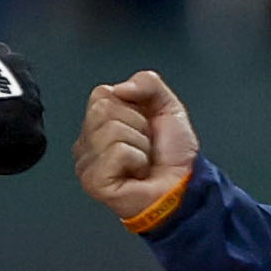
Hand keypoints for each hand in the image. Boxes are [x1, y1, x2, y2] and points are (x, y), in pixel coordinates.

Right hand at [76, 71, 197, 224]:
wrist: (184, 187)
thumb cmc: (173, 156)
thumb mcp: (167, 106)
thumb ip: (147, 83)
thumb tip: (120, 87)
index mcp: (98, 124)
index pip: (101, 94)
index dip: (131, 106)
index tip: (144, 127)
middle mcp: (87, 143)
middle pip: (102, 109)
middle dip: (136, 125)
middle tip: (144, 146)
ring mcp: (86, 163)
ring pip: (111, 130)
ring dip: (139, 145)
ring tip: (142, 162)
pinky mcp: (93, 180)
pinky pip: (116, 151)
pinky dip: (137, 159)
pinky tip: (137, 174)